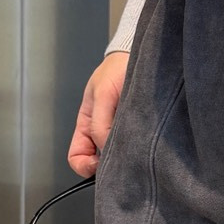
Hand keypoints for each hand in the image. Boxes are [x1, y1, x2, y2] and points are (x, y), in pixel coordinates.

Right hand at [68, 51, 129, 177]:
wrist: (137, 58)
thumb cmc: (115, 71)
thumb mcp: (102, 94)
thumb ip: (99, 123)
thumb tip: (104, 147)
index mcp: (86, 126)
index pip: (77, 157)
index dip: (84, 166)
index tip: (98, 164)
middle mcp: (102, 133)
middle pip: (100, 163)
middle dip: (109, 164)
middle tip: (122, 155)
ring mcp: (121, 134)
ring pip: (120, 157)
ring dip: (127, 155)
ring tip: (136, 143)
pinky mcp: (139, 131)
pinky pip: (137, 147)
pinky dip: (140, 147)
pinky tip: (145, 138)